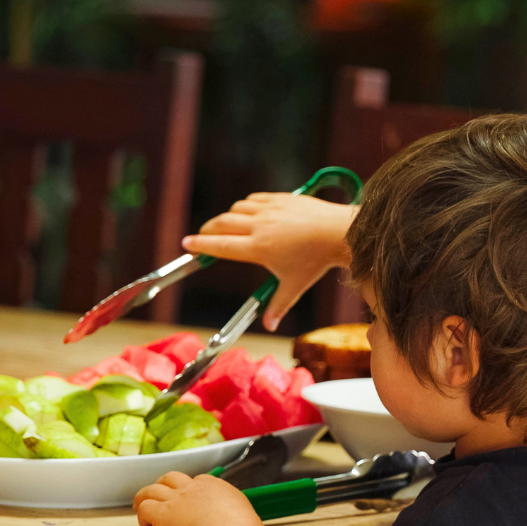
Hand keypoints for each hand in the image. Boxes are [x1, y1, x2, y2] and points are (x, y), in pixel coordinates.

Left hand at [133, 471, 259, 525]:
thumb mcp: (243, 511)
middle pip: (170, 477)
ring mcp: (176, 500)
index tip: (189, 502)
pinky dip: (143, 519)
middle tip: (159, 496)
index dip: (189, 489)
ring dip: (143, 498)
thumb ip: (234, 511)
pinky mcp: (163, 514)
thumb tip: (238, 519)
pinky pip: (145, 509)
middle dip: (163, 485)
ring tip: (140, 507)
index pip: (196, 480)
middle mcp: (192, 488)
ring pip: (151, 490)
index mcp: (213, 486)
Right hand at [182, 193, 356, 330]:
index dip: (200, 245)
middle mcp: (258, 226)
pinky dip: (245, 206)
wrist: (339, 232)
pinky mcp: (280, 198)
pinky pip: (254, 199)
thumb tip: (269, 327)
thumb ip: (278, 305)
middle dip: (207, 230)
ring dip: (228, 217)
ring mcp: (269, 209)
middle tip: (202, 237)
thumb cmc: (316, 260)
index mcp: (257, 248)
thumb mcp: (295, 286)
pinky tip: (249, 213)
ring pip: (237, 209)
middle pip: (222, 224)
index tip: (187, 244)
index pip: (220, 246)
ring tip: (227, 227)